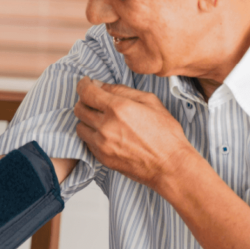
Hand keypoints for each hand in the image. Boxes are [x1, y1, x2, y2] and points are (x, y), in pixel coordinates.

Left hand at [73, 77, 198, 190]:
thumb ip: (122, 90)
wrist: (170, 165)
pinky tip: (106, 133)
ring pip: (80, 126)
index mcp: (119, 109)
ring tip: (101, 118)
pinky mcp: (102, 158)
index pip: (86, 92)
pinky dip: (92, 135)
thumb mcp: (150, 101)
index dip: (83, 84)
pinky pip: (86, 142)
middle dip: (85, 101)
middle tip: (95, 101)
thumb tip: (100, 85)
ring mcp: (102, 144)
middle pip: (79, 108)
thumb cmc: (165, 134)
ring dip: (87, 119)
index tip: (85, 83)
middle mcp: (106, 126)